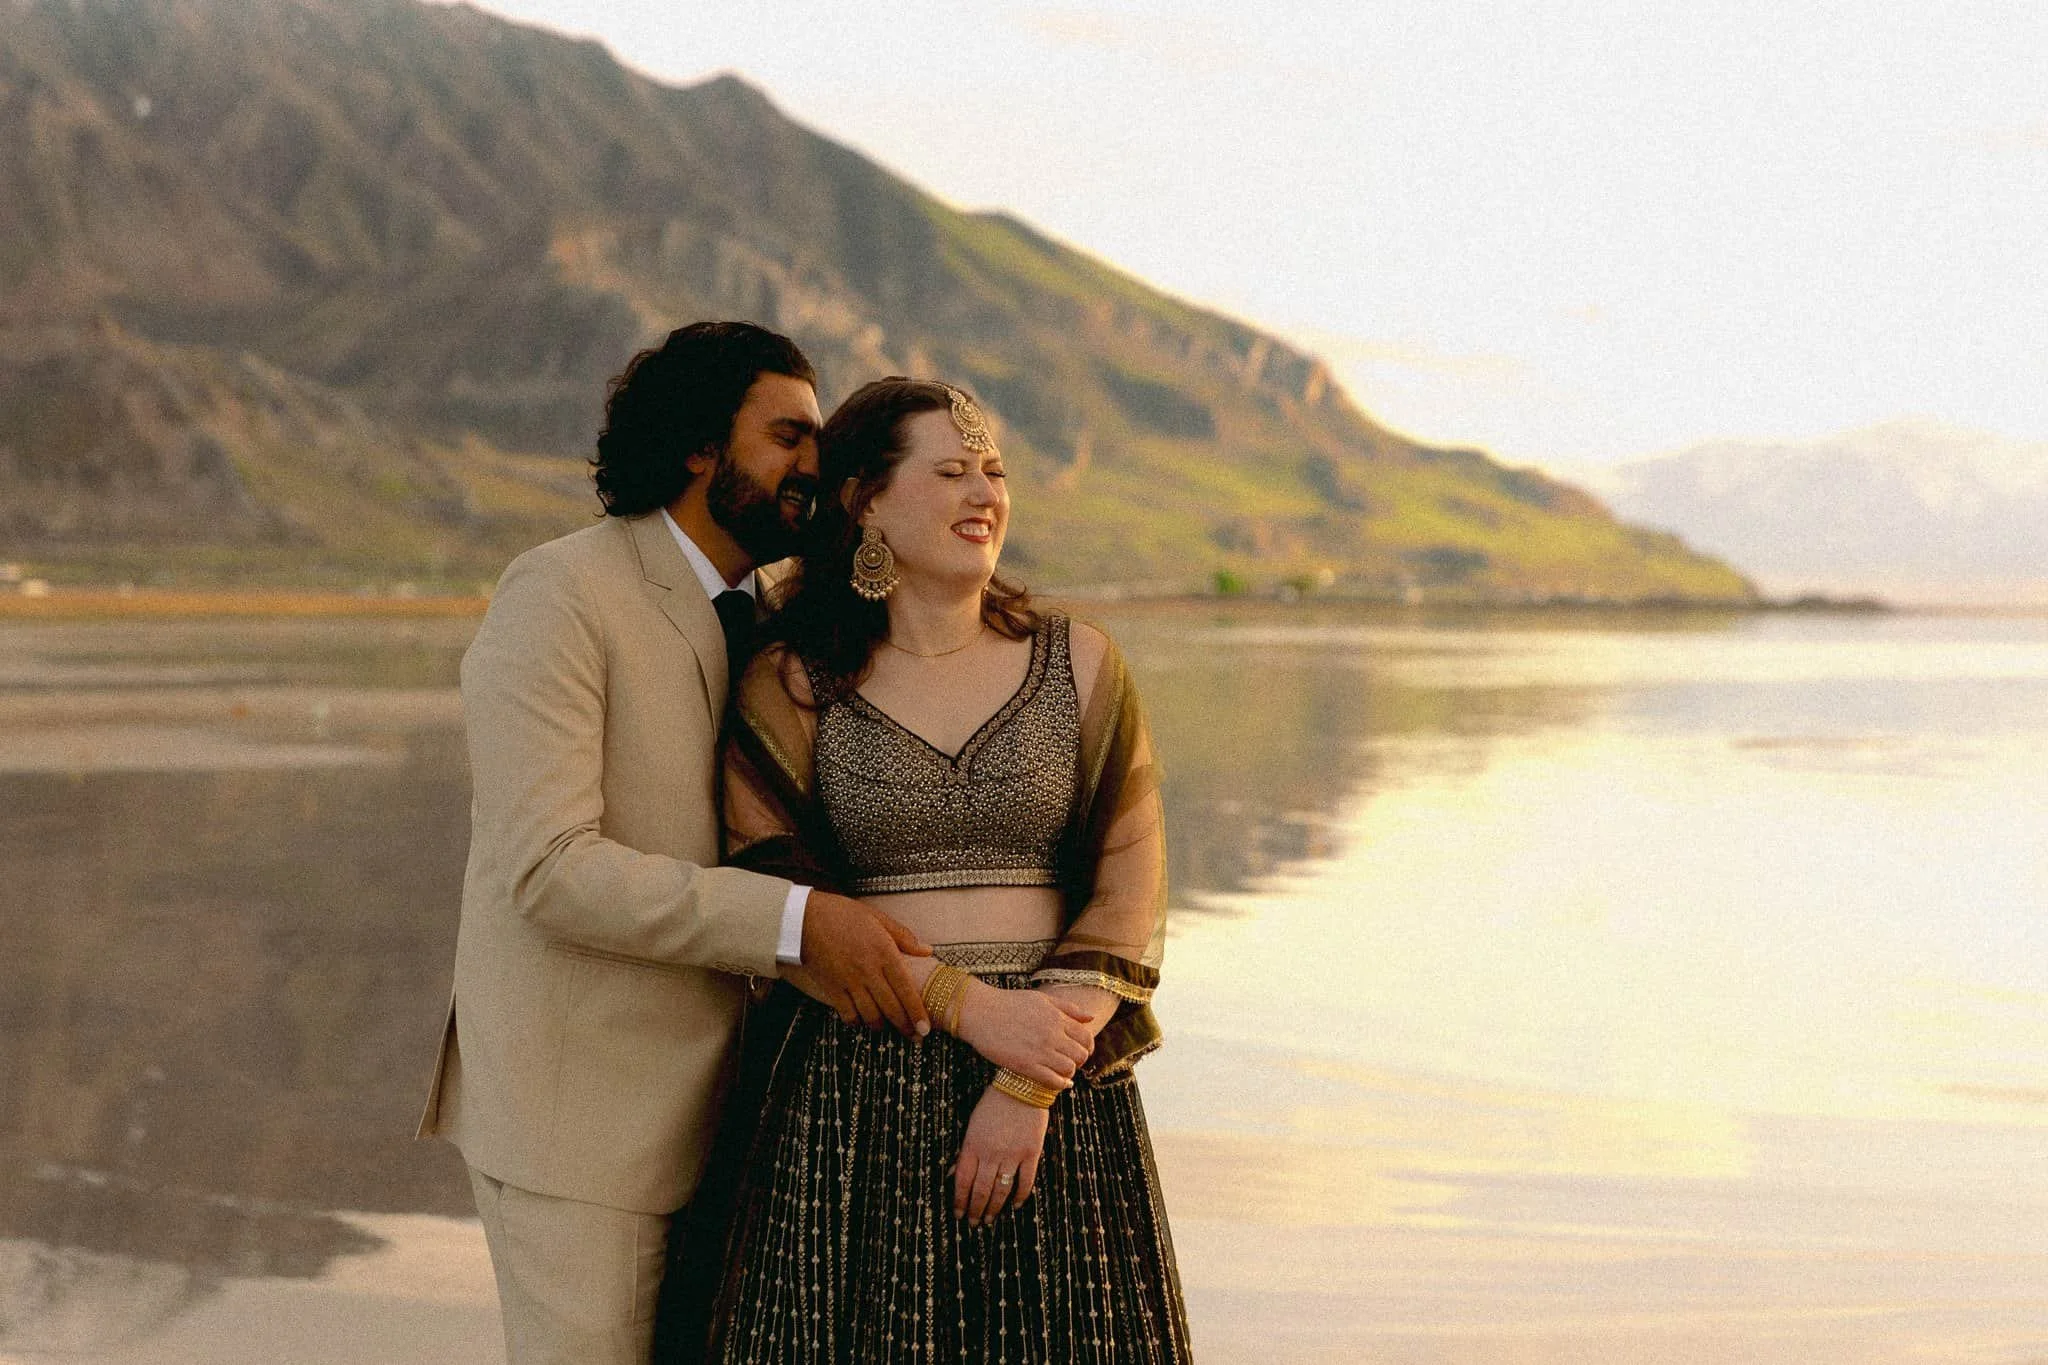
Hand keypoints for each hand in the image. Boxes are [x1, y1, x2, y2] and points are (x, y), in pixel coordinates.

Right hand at [799, 892, 932, 1038]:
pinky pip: (848, 1015)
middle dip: (906, 1027)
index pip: (906, 989)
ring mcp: (849, 982)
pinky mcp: (832, 989)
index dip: (917, 1013)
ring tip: (888, 1027)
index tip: (925, 1029)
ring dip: (882, 1026)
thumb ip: (904, 936)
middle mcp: (869, 971)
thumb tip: (928, 951)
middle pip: (892, 1008)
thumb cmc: (842, 914)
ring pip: (871, 1016)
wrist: (803, 919)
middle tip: (915, 1038)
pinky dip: (857, 1022)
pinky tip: (861, 1020)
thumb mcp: (878, 918)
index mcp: (884, 952)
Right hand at [953, 982, 1092, 1089]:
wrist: (981, 1012)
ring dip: (1069, 1072)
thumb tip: (1091, 1017)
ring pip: (1069, 1069)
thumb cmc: (1010, 1003)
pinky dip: (1060, 1084)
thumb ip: (1068, 1008)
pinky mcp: (1026, 1065)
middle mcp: (1052, 1035)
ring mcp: (1039, 1051)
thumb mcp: (1042, 999)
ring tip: (1062, 1071)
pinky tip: (1058, 1082)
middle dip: (1079, 1061)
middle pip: (1080, 1055)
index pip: (1086, 1038)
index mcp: (1057, 1018)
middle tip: (1071, 1061)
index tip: (1080, 1051)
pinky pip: (1052, 1080)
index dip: (1088, 1047)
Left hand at [953, 1086, 1049, 1225]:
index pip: (962, 1181)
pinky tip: (1015, 1206)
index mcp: (973, 1145)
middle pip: (981, 1190)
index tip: (959, 1214)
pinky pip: (1025, 1181)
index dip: (959, 1200)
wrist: (1022, 1085)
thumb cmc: (993, 1104)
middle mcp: (991, 1153)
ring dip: (994, 1208)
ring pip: (1001, 1190)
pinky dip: (1020, 1196)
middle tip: (974, 1223)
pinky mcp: (1031, 1153)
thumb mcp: (972, 1125)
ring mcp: (1012, 1154)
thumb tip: (952, 1175)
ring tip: (990, 1220)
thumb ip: (964, 1152)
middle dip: (976, 1210)